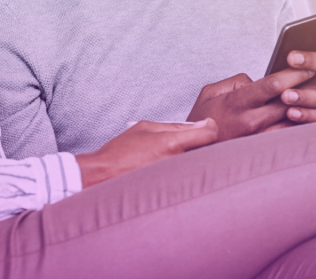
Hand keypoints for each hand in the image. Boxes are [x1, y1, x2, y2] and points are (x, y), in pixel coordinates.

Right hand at [74, 119, 218, 187]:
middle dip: (204, 144)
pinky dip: (186, 171)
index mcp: (172, 143)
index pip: (210, 134)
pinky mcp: (172, 191)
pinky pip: (188, 177)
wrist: (103, 175)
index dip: (212, 127)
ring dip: (196, 158)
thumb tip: (200, 124)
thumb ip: (175, 125)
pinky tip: (175, 170)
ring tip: (179, 156)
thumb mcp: (146, 127)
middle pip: (209, 151)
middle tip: (195, 141)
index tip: (207, 126)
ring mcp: (176, 179)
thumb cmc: (122, 150)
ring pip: (198, 165)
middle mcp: (177, 162)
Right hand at [185, 69, 313, 141]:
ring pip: (292, 122)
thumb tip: (257, 80)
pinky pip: (287, 137)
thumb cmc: (203, 118)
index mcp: (238, 103)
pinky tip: (312, 117)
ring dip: (308, 108)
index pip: (273, 85)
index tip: (309, 66)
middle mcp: (250, 121)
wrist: (194, 149)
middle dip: (308, 88)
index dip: (294, 74)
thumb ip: (236, 82)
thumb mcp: (211, 92)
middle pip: (289, 102)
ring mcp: (258, 138)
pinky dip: (300, 127)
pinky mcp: (262, 150)